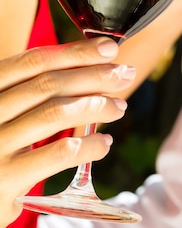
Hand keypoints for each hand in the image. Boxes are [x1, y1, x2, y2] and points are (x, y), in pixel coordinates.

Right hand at [0, 37, 134, 227]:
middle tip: (124, 75)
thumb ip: (34, 92)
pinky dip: (88, 145)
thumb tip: (94, 69)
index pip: (34, 61)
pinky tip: (104, 143)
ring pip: (56, 113)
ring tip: (119, 107)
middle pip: (49, 83)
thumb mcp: (6, 112)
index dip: (75, 52)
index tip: (109, 48)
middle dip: (94, 75)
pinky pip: (59, 153)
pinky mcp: (7, 179)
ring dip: (96, 107)